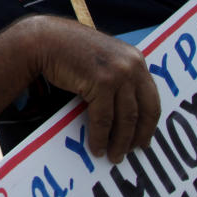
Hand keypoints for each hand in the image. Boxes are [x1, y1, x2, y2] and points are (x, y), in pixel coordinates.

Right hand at [25, 15, 160, 163]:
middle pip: (143, 110)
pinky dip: (100, 137)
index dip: (149, 122)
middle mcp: (132, 65)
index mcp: (136, 58)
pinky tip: (97, 147)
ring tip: (114, 155)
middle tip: (132, 152)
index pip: (151, 97)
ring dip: (120, 141)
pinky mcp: (101, 82)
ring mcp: (118, 73)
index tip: (145, 138)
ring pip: (125, 118)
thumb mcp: (104, 57)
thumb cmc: (69, 49)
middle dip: (138, 135)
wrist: (45, 40)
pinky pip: (104, 118)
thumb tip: (126, 106)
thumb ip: (119, 73)